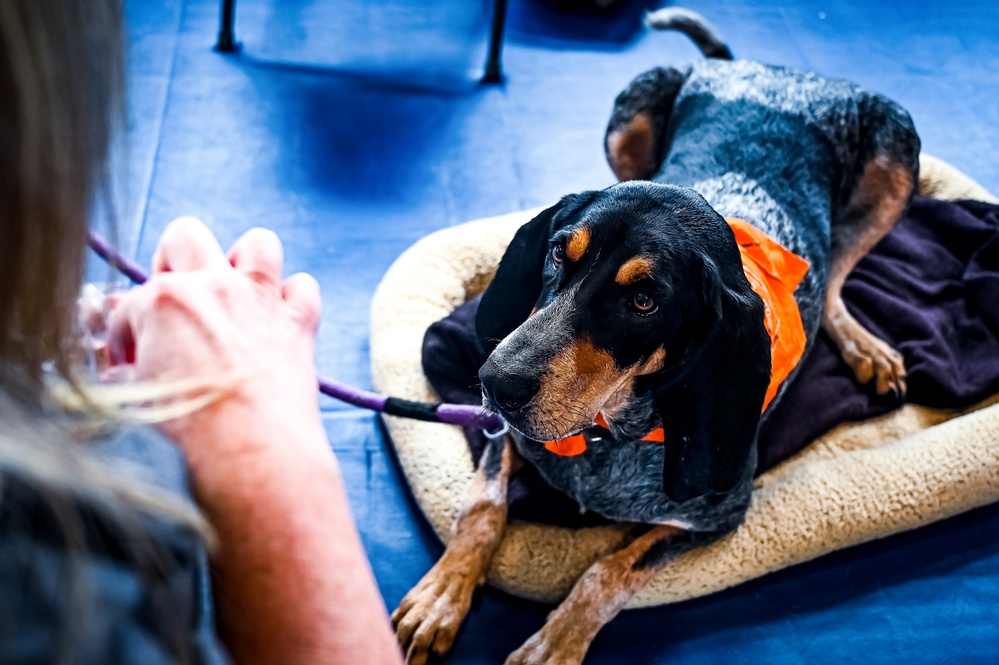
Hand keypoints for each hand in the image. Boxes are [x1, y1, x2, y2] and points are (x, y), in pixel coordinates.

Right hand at [108, 216, 326, 480]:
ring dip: (245, 262)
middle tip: (176, 299)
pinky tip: (278, 320)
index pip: (129, 304)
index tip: (133, 364)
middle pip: (184, 235)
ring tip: (234, 292)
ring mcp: (260, 299)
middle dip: (173, 260)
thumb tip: (123, 358)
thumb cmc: (190, 425)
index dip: (127, 338)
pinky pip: (304, 288)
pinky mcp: (297, 321)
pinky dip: (293, 300)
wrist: (251, 448)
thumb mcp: (137, 392)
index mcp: (163, 298)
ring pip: (258, 242)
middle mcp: (214, 285)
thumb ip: (127, 363)